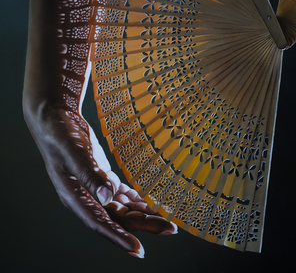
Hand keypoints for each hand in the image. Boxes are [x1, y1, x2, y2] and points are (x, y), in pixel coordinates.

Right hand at [26, 106, 176, 257]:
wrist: (55, 117)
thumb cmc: (60, 133)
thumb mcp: (73, 152)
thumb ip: (90, 175)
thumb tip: (107, 198)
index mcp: (75, 196)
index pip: (100, 222)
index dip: (119, 236)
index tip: (138, 249)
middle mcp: (86, 197)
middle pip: (117, 217)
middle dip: (143, 224)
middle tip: (169, 228)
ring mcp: (94, 188)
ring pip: (121, 208)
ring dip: (142, 214)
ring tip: (165, 219)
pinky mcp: (100, 177)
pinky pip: (120, 195)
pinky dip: (135, 200)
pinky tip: (147, 204)